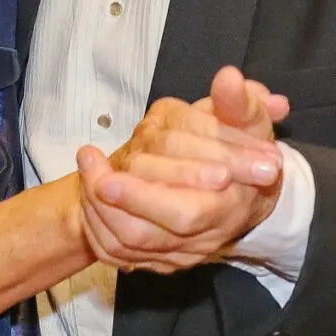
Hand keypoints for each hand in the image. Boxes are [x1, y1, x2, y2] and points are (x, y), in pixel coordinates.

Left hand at [76, 76, 288, 272]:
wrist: (248, 189)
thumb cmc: (246, 150)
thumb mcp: (249, 121)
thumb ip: (238, 102)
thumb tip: (229, 79)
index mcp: (229, 205)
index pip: (186, 213)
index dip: (144, 196)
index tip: (109, 172)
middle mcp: (202, 236)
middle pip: (146, 234)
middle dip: (110, 199)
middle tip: (87, 163)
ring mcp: (179, 251)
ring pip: (124, 246)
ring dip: (96, 208)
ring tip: (87, 168)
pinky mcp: (159, 257)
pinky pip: (115, 253)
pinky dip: (95, 224)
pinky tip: (89, 190)